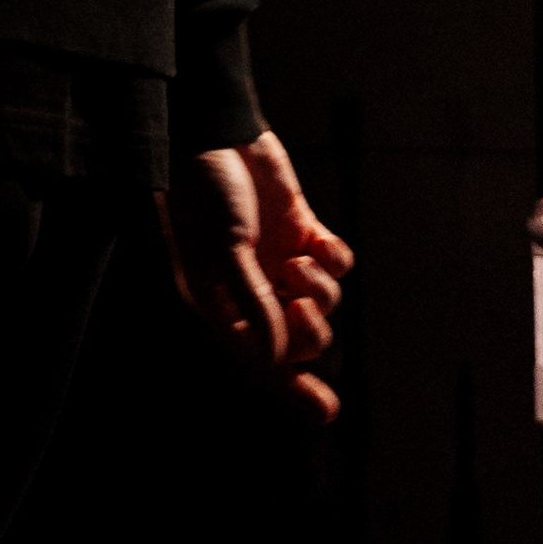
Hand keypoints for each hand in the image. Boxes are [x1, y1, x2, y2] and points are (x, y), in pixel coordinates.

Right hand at [158, 129, 352, 418]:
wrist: (217, 130)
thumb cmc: (207, 191)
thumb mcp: (225, 250)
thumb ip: (253, 303)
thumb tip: (277, 356)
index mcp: (222, 304)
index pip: (260, 362)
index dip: (293, 389)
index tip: (329, 413)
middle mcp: (252, 289)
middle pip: (300, 337)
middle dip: (309, 329)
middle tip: (299, 301)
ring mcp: (278, 260)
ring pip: (323, 302)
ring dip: (321, 289)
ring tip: (302, 260)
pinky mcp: (300, 230)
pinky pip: (335, 263)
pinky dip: (334, 260)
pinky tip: (319, 243)